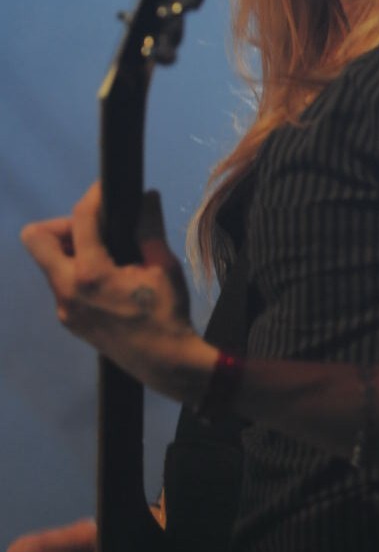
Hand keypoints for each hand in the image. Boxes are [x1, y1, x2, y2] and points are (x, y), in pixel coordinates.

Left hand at [20, 183, 216, 405]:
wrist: (165, 362)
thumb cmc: (167, 315)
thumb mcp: (164, 267)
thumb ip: (149, 228)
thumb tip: (147, 197)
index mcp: (91, 275)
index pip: (80, 219)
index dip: (94, 196)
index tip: (106, 190)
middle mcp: (67, 291)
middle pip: (37, 238)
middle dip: (63, 225)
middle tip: (96, 229)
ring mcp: (64, 308)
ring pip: (49, 262)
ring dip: (71, 249)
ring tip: (107, 252)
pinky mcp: (68, 320)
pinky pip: (61, 283)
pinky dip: (78, 270)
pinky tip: (108, 277)